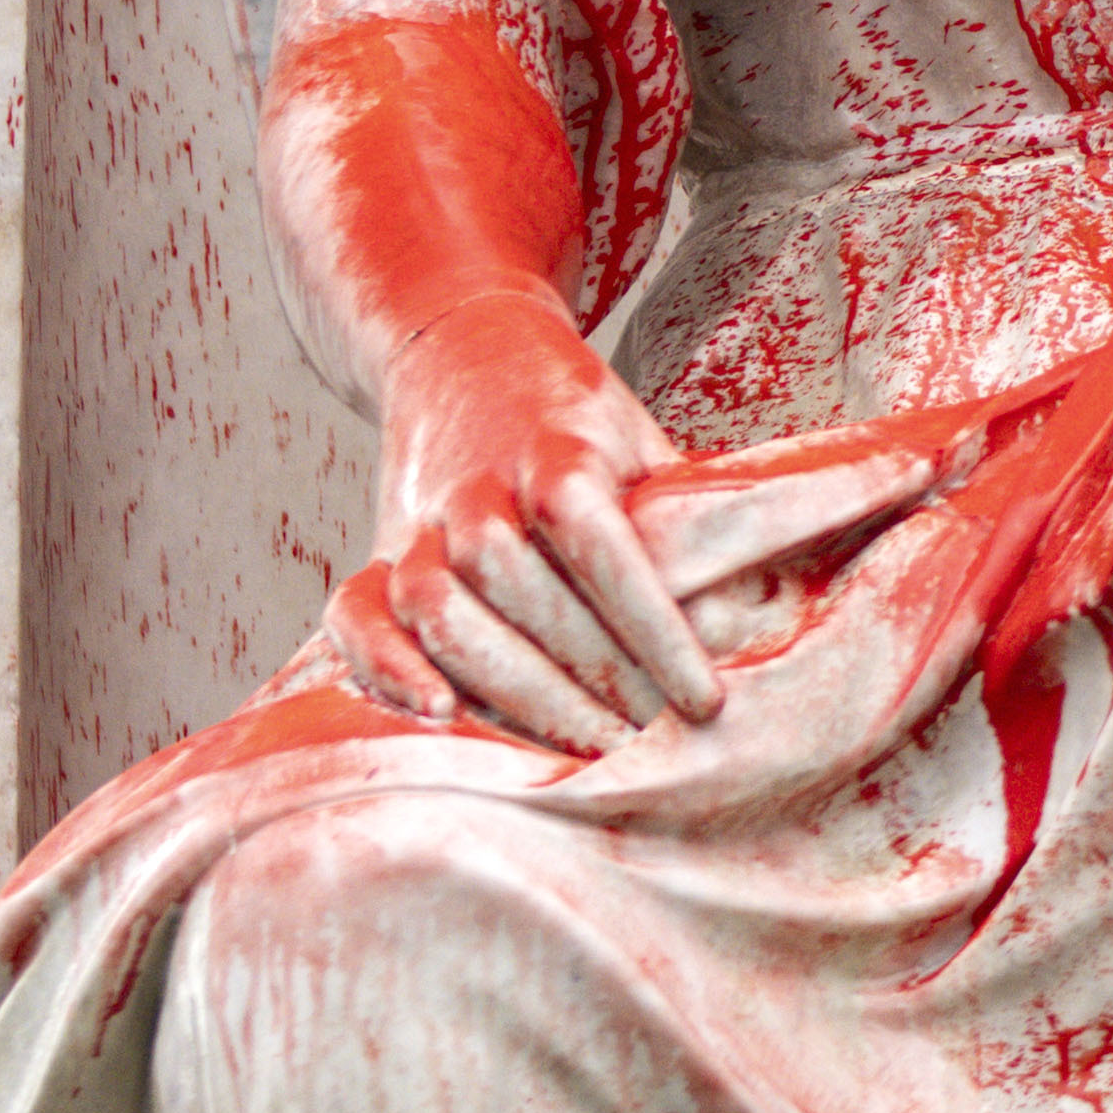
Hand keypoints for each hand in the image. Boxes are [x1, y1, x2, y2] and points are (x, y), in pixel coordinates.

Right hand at [331, 306, 720, 743]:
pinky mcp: (378, 553)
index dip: (652, 626)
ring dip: (507, 689)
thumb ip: (685, 520)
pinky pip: (355, 614)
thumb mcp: (642, 443)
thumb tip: (756, 616)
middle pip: (516, 584)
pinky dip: (384, 668)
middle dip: (586, 678)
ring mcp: (419, 521)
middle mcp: (476, 482)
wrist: (464, 354)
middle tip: (645, 751)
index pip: (600, 540)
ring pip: (439, 604)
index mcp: (555, 446)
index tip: (704, 700)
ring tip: (574, 758)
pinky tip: (442, 720)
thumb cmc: (577, 424)